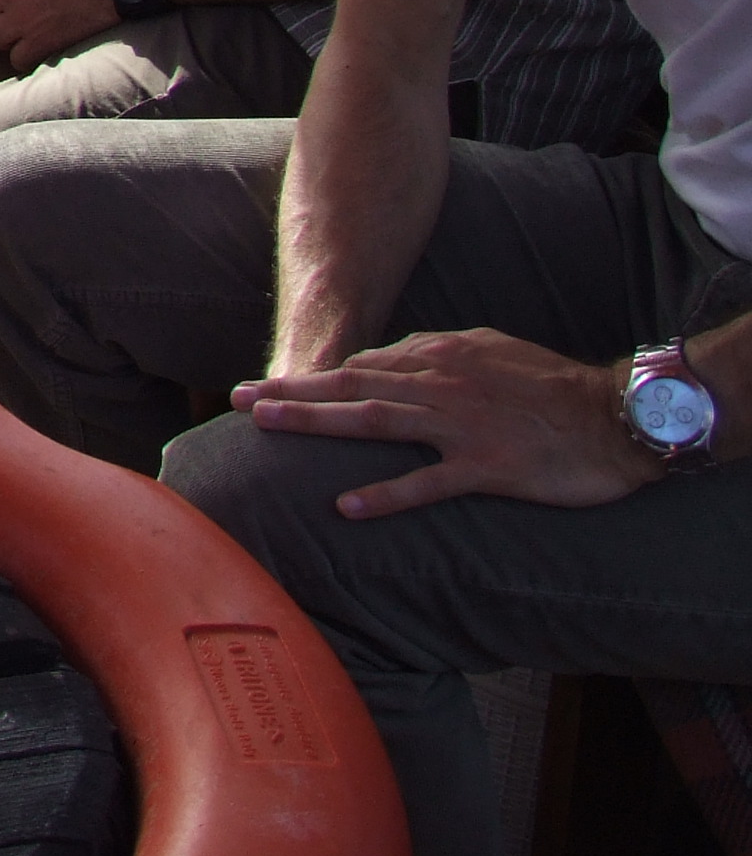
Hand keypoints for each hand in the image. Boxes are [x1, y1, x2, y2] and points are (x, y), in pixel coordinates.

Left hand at [235, 330, 649, 516]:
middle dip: (290, 392)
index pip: (362, 366)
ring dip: (315, 423)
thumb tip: (390, 359)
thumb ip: (437, 354)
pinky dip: (386, 494)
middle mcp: (440, 385)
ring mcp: (461, 425)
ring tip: (265, 428)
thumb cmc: (554, 385)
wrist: (618, 415)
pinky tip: (346, 507)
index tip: (270, 388)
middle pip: (350, 385)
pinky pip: (428, 482)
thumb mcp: (490, 349)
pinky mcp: (488, 467)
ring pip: (373, 421)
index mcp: (440, 357)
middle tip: (237, 398)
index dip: (313, 378)